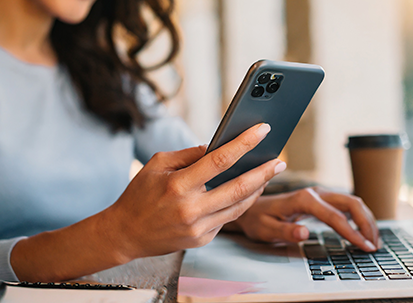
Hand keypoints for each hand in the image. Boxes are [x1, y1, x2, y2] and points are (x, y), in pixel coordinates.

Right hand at [106, 123, 286, 259]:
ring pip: (239, 207)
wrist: (125, 233)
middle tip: (280, 161)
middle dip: (264, 172)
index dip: (244, 143)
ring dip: (257, 189)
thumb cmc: (139, 194)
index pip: (220, 160)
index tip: (262, 130)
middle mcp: (191, 209)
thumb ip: (189, 155)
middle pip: (239, 188)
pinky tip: (245, 192)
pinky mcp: (202, 240)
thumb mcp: (157, 164)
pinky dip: (238, 204)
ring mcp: (198, 228)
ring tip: (268, 174)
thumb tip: (217, 147)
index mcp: (178, 185)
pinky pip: (227, 219)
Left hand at [228, 187, 377, 251]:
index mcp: (303, 199)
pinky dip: (358, 217)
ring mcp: (319, 194)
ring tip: (373, 240)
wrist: (251, 208)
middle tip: (374, 245)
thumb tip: (305, 234)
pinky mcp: (321, 200)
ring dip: (366, 219)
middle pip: (351, 202)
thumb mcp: (266, 229)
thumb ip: (286, 231)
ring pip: (352, 202)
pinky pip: (346, 206)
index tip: (365, 247)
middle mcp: (314, 193)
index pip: (335, 216)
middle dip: (367, 223)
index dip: (352, 232)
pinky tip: (362, 231)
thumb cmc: (258, 219)